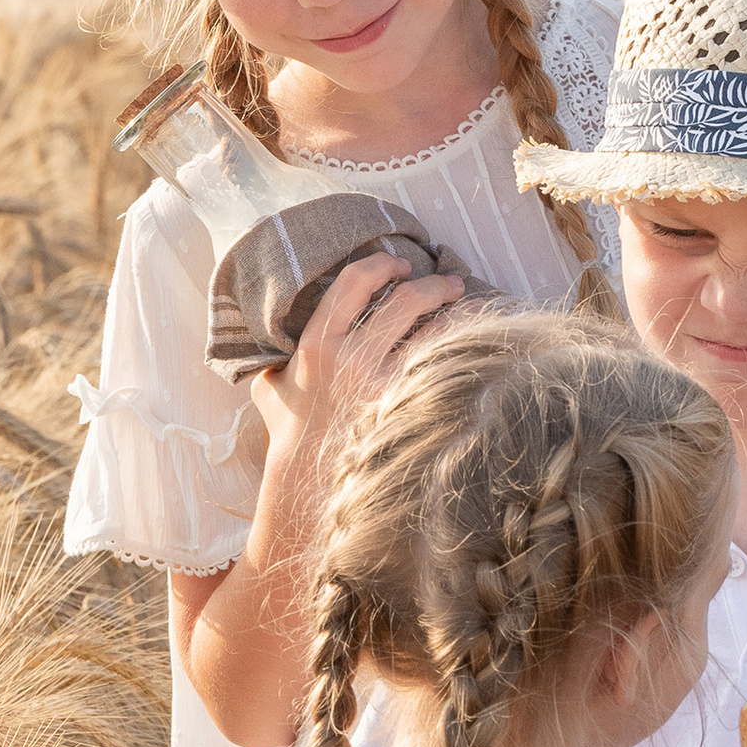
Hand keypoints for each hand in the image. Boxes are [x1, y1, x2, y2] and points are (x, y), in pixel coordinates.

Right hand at [246, 250, 464, 473]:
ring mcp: (381, 386)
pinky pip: (443, 368)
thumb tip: (275, 344)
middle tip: (451, 283)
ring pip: (434, 332)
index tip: (400, 264)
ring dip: (459, 312)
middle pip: (405, 301)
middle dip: (434, 285)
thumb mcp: (269, 389)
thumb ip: (276, 360)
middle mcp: (351, 360)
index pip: (355, 282)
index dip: (382, 263)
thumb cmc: (290, 434)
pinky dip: (462, 350)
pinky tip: (477, 341)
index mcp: (317, 344)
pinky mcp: (405, 410)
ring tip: (472, 305)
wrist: (307, 484)